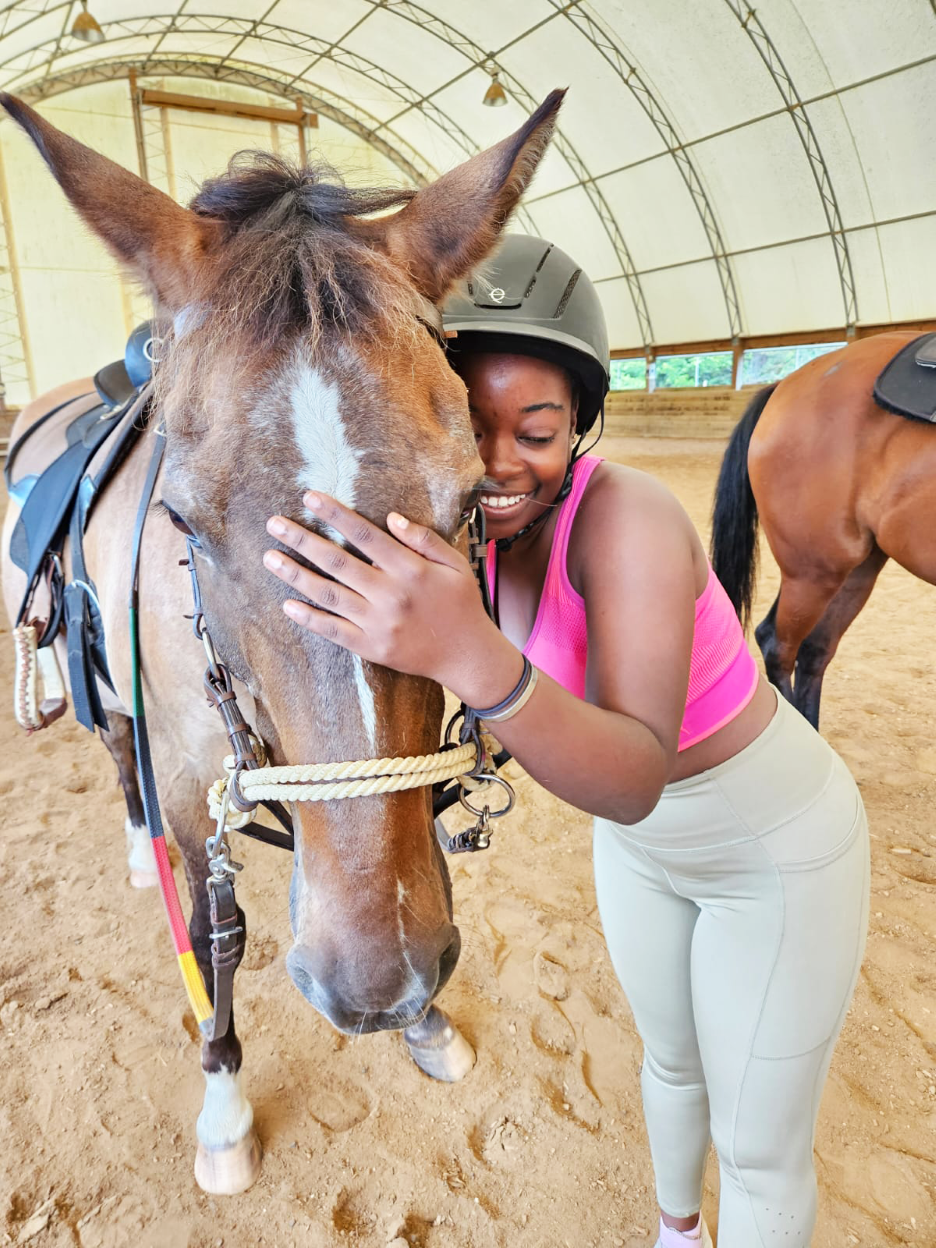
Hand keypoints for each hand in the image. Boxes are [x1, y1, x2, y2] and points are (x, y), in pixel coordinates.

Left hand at [263, 491, 513, 694]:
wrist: (467, 655)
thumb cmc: (462, 605)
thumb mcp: (455, 565)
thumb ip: (425, 539)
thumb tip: (391, 518)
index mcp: (410, 569)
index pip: (365, 535)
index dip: (335, 514)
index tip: (309, 498)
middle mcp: (391, 594)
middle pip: (337, 562)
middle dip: (302, 540)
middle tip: (274, 524)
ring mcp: (379, 623)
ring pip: (329, 595)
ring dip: (296, 575)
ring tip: (270, 557)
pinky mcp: (371, 647)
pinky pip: (333, 631)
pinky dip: (309, 618)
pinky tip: (287, 603)